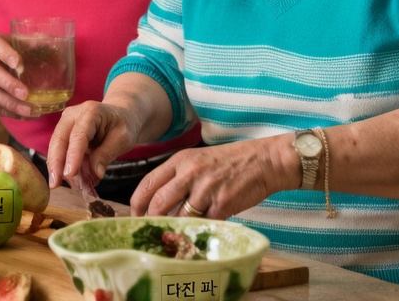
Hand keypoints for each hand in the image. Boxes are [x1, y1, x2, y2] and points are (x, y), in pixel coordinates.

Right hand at [0, 34, 34, 118]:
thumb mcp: (9, 40)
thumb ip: (28, 43)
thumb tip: (51, 44)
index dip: (6, 55)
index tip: (18, 63)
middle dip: (9, 85)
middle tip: (25, 94)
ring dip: (11, 104)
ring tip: (29, 110)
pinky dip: (8, 112)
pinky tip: (24, 115)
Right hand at [44, 100, 141, 188]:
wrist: (120, 116)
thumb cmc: (123, 126)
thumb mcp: (123, 139)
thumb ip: (107, 154)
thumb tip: (95, 173)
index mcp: (91, 112)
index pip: (78, 135)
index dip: (73, 155)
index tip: (69, 174)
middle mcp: (73, 114)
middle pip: (60, 139)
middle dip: (56, 163)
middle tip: (55, 185)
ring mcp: (65, 123)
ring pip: (55, 147)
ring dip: (59, 168)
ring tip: (69, 186)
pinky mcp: (63, 133)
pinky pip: (60, 152)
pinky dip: (63, 167)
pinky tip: (71, 181)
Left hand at [130, 137, 293, 218]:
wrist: (264, 160)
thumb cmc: (230, 162)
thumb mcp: (198, 160)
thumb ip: (178, 178)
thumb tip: (157, 204)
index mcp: (180, 160)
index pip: (147, 184)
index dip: (136, 205)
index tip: (135, 218)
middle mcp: (190, 172)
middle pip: (158, 202)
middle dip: (151, 222)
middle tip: (150, 234)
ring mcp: (206, 188)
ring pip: (179, 217)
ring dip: (176, 230)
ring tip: (174, 238)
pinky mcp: (223, 203)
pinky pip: (204, 224)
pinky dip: (199, 231)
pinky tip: (199, 233)